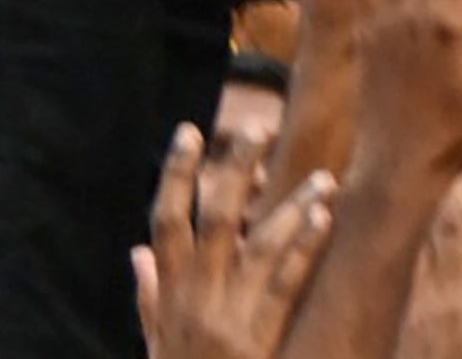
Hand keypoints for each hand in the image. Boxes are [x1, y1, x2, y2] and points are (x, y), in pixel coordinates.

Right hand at [135, 122, 335, 358]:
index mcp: (170, 300)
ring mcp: (227, 321)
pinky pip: (283, 285)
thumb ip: (149, 300)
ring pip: (258, 247)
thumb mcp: (157, 349)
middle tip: (258, 125)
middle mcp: (195, 302)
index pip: (165, 224)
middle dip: (235, 170)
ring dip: (292, 207)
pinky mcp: (257, 343)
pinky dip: (303, 247)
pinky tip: (324, 216)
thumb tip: (137, 252)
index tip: (189, 132)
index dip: (176, 176)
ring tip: (323, 177)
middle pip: (215, 220)